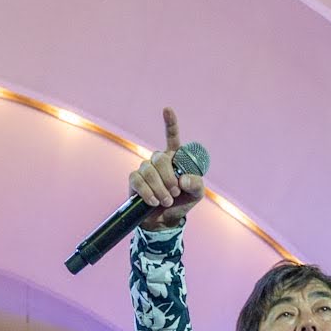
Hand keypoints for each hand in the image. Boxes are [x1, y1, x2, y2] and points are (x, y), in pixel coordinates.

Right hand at [130, 107, 204, 230]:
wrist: (165, 220)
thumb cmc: (182, 202)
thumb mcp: (196, 194)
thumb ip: (196, 183)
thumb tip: (182, 179)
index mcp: (175, 158)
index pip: (172, 137)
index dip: (170, 123)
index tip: (167, 110)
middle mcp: (159, 160)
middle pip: (160, 158)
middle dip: (168, 177)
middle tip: (175, 193)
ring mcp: (145, 169)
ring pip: (149, 171)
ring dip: (159, 188)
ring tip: (166, 201)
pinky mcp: (135, 180)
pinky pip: (138, 180)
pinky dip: (148, 193)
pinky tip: (153, 201)